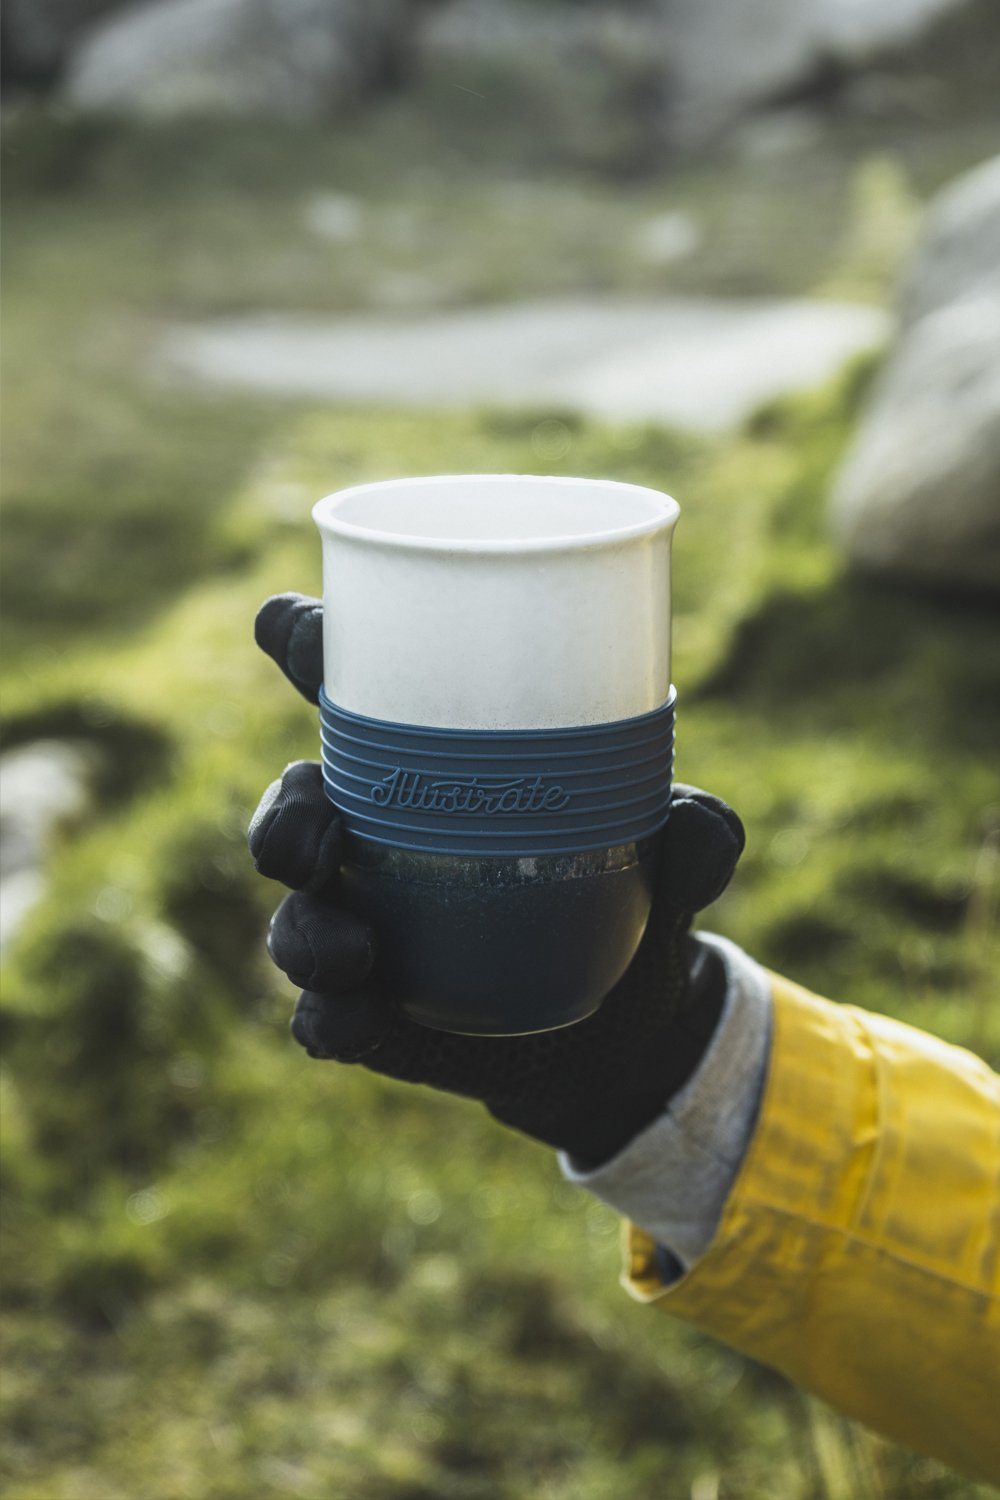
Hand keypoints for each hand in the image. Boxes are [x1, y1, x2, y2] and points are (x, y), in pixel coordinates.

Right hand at [250, 593, 744, 1166]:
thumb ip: (696, 832)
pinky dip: (327, 1019)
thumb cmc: (633, 901)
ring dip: (304, 927)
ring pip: (296, 913)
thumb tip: (688, 826)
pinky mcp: (372, 1012)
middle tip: (320, 836)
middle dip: (288, 812)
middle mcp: (382, 839)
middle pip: (300, 802)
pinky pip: (323, 1015)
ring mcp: (368, 927)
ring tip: (354, 955)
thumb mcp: (677, 858)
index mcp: (436, 771)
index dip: (309, 646)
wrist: (628, 1029)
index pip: (360, 694)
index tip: (282, 623)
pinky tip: (348, 1023)